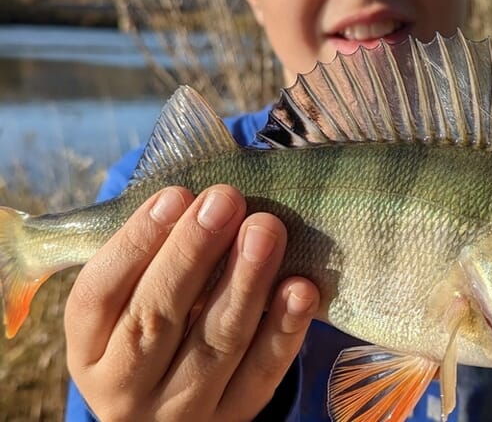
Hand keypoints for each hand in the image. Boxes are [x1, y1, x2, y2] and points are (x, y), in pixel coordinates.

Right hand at [64, 185, 319, 420]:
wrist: (171, 406)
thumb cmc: (154, 323)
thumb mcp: (130, 299)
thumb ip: (152, 256)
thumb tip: (199, 196)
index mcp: (89, 349)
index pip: (98, 296)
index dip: (136, 243)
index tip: (175, 195)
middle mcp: (125, 387)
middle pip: (155, 319)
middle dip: (192, 253)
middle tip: (225, 199)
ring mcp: (181, 409)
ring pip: (215, 344)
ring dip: (245, 282)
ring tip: (265, 229)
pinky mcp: (234, 416)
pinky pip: (262, 373)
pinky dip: (284, 329)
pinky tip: (300, 287)